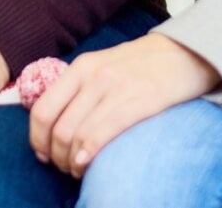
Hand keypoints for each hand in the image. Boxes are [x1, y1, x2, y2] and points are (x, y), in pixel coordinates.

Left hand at [28, 34, 218, 177]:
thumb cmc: (143, 64)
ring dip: (71, 161)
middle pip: (57, 127)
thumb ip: (80, 87)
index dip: (37, 138)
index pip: (43, 108)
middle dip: (55, 155)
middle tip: (64, 166)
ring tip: (78, 170)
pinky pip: (102, 133)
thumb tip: (56, 121)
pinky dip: (89, 154)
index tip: (43, 154)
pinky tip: (87, 165)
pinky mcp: (139, 101)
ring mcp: (115, 88)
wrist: (185, 51)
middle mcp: (93, 75)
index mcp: (81, 67)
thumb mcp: (103, 64)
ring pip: (76, 134)